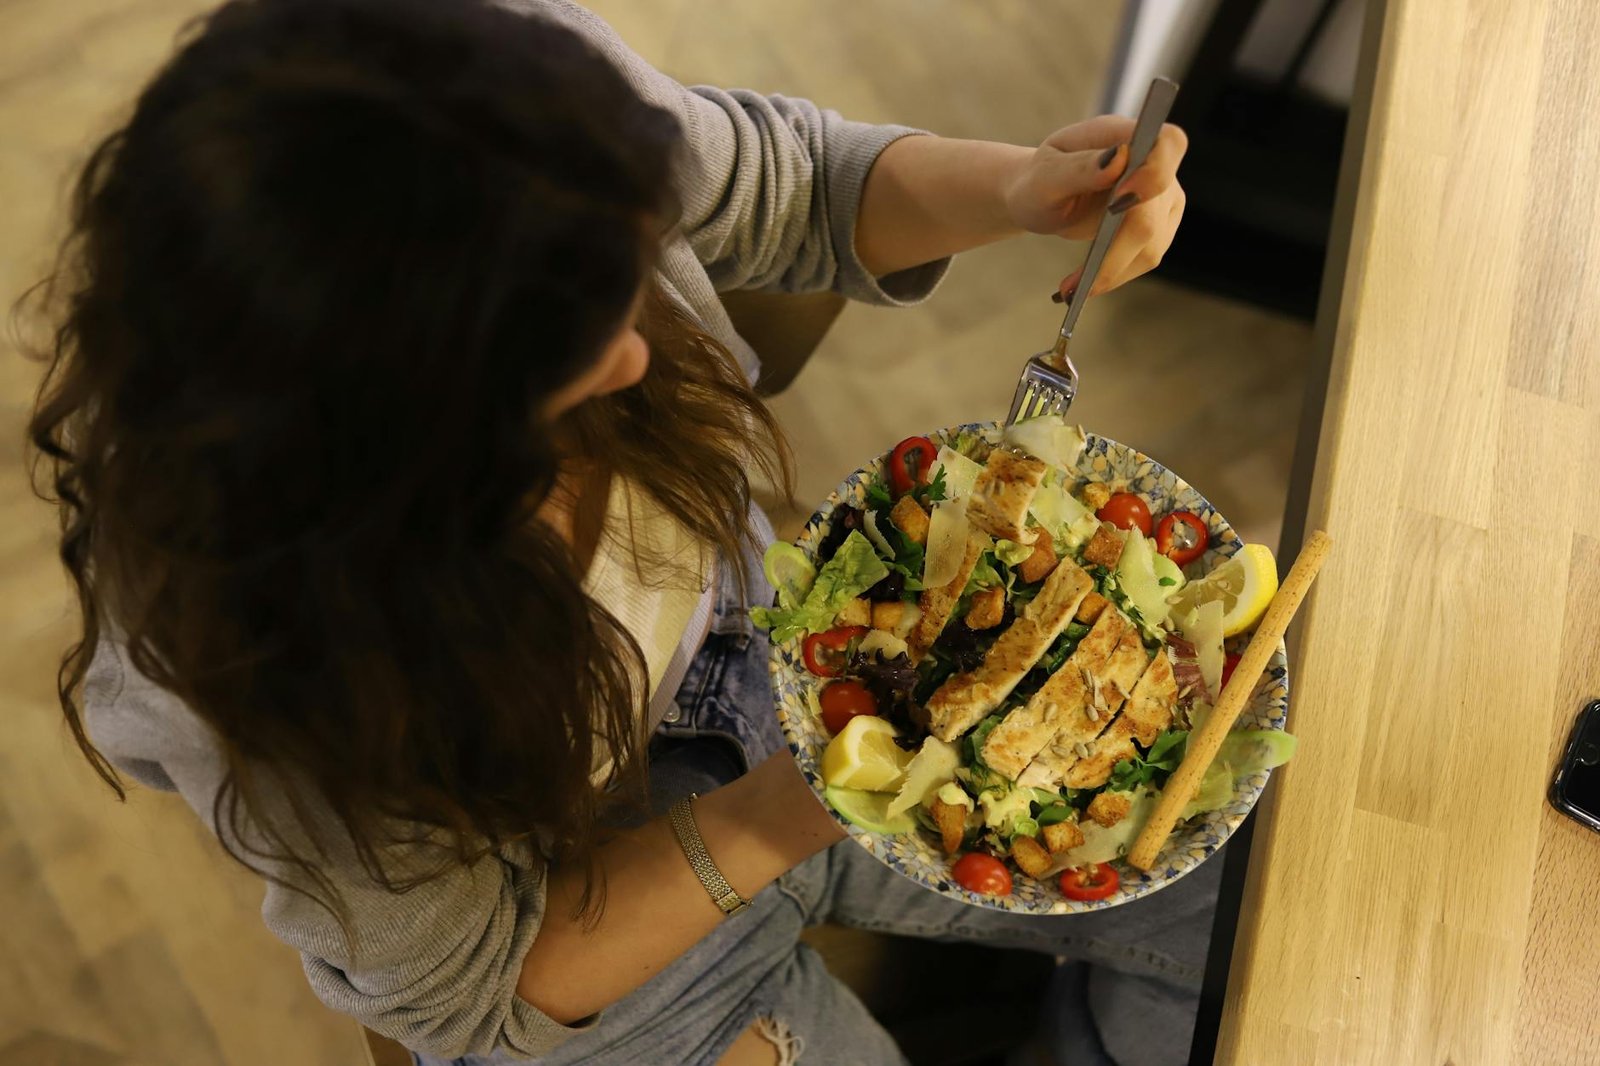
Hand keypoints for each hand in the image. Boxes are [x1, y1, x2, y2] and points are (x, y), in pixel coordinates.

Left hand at [1000, 114, 1187, 298]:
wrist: (1041, 195)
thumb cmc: (1040, 180)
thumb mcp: (1045, 175)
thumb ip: (1079, 167)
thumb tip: (1117, 159)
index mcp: (1124, 136)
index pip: (1167, 144)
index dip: (1155, 173)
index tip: (1119, 200)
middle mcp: (1154, 164)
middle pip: (1153, 211)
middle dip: (1114, 251)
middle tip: (1074, 281)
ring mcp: (1162, 196)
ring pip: (1152, 243)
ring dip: (1110, 272)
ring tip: (1070, 287)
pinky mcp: (1159, 224)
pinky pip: (1146, 257)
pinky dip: (1114, 274)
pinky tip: (1083, 284)